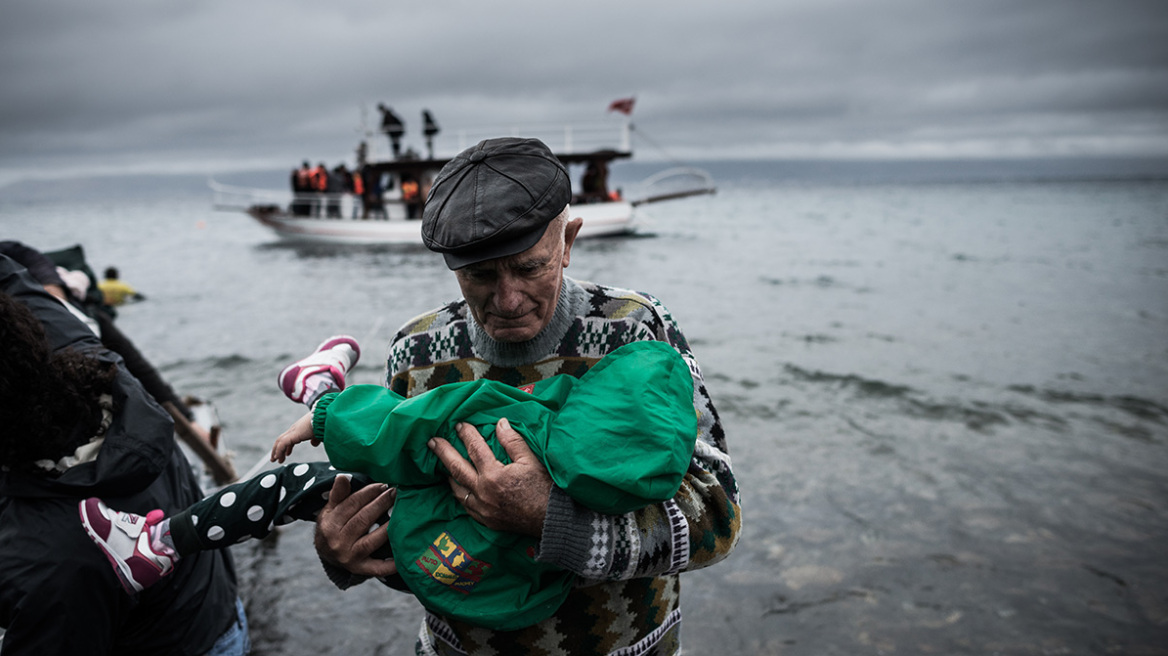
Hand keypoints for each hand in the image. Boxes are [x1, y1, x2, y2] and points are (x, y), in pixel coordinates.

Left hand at [270, 412, 318, 462]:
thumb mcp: (319, 433)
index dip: (287, 446)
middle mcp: (295, 429)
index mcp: (300, 428)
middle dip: (278, 449)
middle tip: (276, 458)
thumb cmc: (323, 424)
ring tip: (275, 460)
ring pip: (280, 441)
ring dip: (276, 451)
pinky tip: (278, 457)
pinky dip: (279, 451)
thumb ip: (316, 439)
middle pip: (282, 439)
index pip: (290, 437)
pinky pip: (282, 444)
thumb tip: (313, 444)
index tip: (287, 454)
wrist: (324, 417)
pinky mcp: (293, 434)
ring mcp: (293, 431)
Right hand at [314, 475, 397, 577]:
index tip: (383, 484)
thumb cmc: (332, 527)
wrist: (326, 555)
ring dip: (389, 526)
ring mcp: (349, 557)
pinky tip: (402, 557)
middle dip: (381, 503)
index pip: (351, 504)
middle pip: (363, 519)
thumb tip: (342, 477)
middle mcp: (338, 542)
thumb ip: (338, 494)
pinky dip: (390, 565)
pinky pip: (377, 568)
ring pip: (372, 539)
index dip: (368, 493)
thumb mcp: (329, 510)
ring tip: (402, 512)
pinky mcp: (360, 569)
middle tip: (396, 492)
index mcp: (329, 525)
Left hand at [428, 417, 551, 536]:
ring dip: (448, 475)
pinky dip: (460, 494)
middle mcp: (483, 492)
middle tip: (432, 442)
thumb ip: (513, 441)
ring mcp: (482, 508)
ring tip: (442, 465)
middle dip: (443, 453)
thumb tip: (500, 423)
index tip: (459, 425)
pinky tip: (459, 488)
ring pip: (457, 490)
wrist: (550, 520)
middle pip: (457, 468)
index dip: (467, 434)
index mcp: (494, 475)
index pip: (475, 449)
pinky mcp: (486, 520)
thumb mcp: (530, 460)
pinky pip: (466, 506)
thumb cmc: (544, 489)